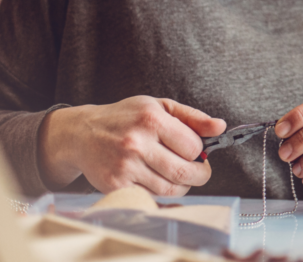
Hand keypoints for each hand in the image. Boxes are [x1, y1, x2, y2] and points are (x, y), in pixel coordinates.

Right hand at [38, 96, 225, 195]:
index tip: (197, 151)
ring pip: (170, 188)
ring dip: (182, 185)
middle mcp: (137, 143)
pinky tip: (159, 180)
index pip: (193, 147)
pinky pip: (151, 197)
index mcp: (151, 120)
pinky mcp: (115, 186)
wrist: (82, 133)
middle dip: (200, 174)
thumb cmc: (125, 118)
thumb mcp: (159, 106)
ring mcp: (125, 167)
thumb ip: (192, 117)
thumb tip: (221, 126)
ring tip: (179, 175)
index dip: (200, 151)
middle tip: (199, 171)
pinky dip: (161, 193)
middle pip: (184, 171)